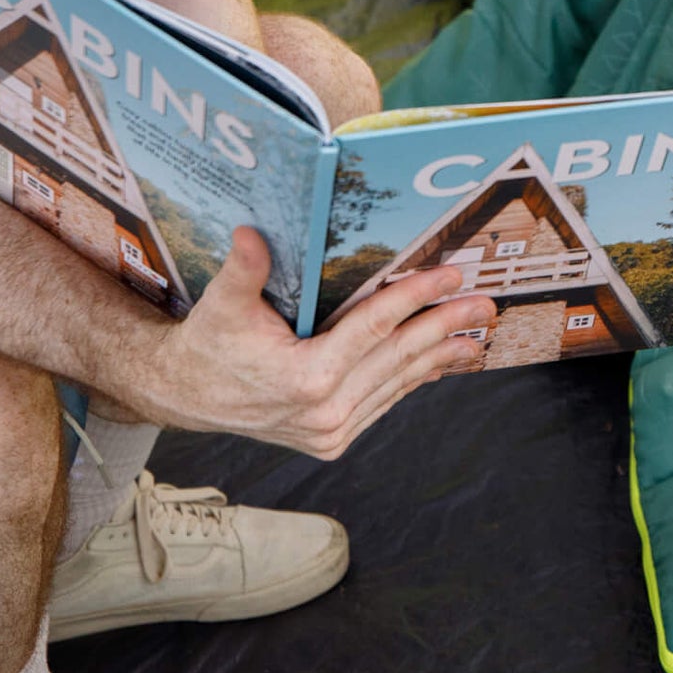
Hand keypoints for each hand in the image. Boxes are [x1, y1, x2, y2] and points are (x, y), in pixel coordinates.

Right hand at [151, 229, 496, 457]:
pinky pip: (384, 401)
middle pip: (398, 356)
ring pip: (398, 382)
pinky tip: (440, 363)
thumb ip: (244, 270)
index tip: (450, 276)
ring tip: (478, 333)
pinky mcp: (333, 439)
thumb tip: (250, 233)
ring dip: (440, 356)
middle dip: (446, 327)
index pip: (374, 327)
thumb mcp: (222, 304)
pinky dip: (414, 379)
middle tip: (485, 303)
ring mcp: (332, 430)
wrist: (188, 396)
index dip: (415, 298)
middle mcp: (325, 411)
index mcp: (305, 378)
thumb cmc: (209, 344)